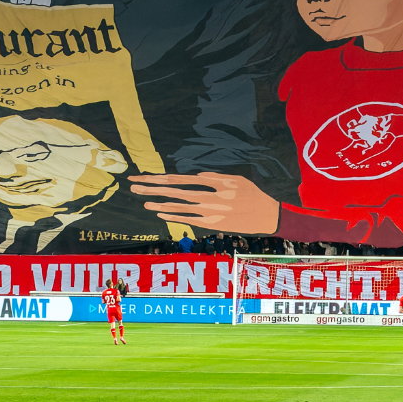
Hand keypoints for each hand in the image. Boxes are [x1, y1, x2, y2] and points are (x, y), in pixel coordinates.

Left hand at [127, 172, 281, 234]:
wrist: (267, 216)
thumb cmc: (252, 194)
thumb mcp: (237, 179)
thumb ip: (216, 177)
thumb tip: (197, 176)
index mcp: (216, 183)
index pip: (182, 180)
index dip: (162, 178)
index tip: (146, 176)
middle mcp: (211, 198)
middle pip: (176, 192)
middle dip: (153, 188)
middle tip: (134, 185)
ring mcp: (211, 213)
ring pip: (179, 207)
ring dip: (159, 203)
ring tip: (142, 200)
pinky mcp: (213, 225)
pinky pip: (189, 220)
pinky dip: (173, 217)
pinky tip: (160, 214)